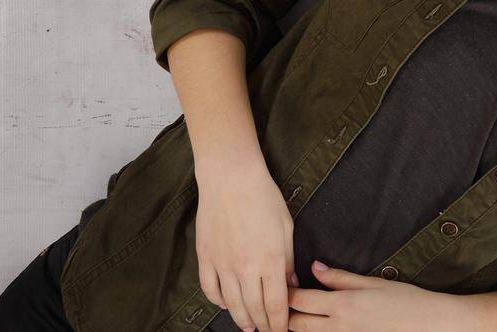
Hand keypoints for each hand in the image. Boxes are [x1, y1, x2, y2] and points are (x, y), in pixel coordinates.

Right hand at [194, 156, 295, 331]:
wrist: (230, 179)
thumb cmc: (264, 198)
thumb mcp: (286, 227)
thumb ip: (288, 260)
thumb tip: (291, 284)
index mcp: (270, 261)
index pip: (276, 305)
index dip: (280, 323)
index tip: (283, 330)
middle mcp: (245, 269)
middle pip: (254, 309)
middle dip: (263, 325)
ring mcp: (222, 265)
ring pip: (231, 304)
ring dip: (242, 319)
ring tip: (249, 326)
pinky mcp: (205, 258)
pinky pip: (210, 289)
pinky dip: (218, 301)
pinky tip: (226, 305)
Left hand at [287, 263, 479, 330]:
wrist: (426, 324)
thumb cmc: (403, 300)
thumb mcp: (371, 283)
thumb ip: (340, 277)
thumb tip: (316, 267)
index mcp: (342, 304)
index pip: (300, 300)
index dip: (287, 291)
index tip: (284, 283)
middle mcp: (337, 326)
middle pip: (295, 324)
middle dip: (285, 313)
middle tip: (284, 302)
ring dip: (297, 325)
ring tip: (295, 315)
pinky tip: (318, 324)